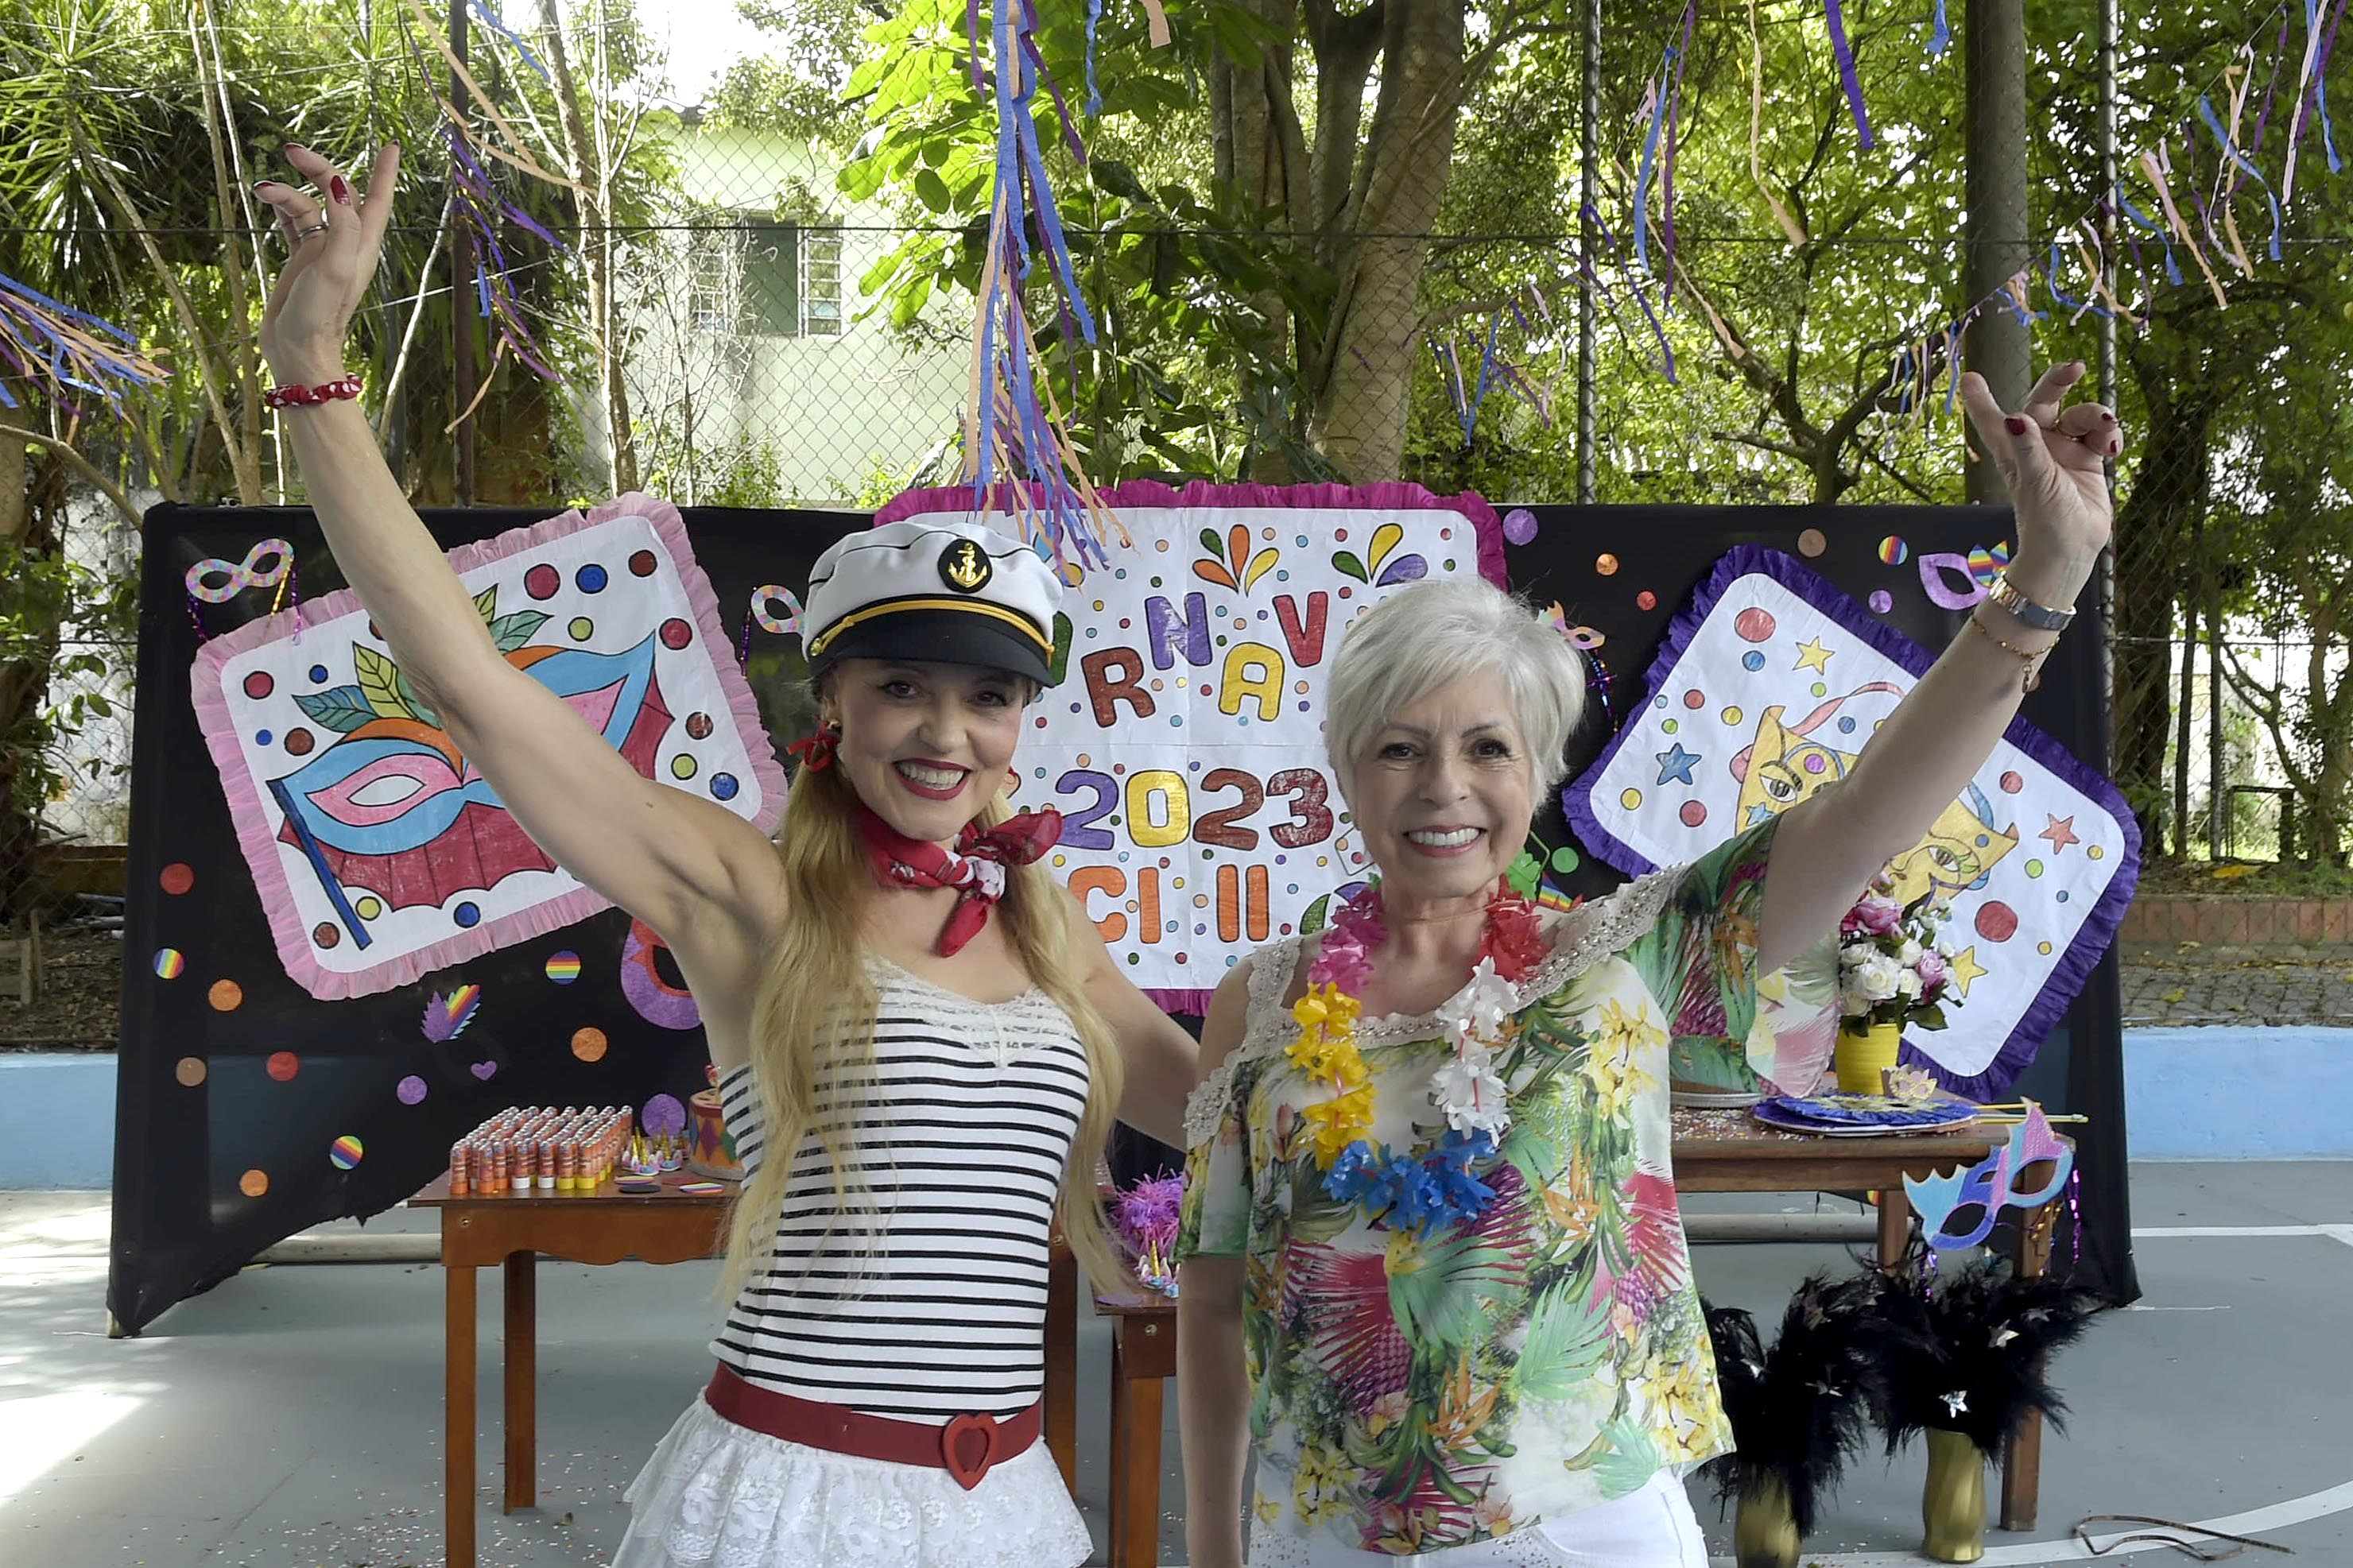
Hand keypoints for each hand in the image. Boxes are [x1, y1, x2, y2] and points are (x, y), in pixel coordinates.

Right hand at [253, 143, 400, 383]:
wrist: (297, 349)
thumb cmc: (320, 315)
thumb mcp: (333, 268)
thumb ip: (340, 226)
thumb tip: (339, 185)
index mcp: (362, 245)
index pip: (378, 200)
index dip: (385, 172)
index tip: (392, 145)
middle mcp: (346, 244)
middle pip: (337, 192)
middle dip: (317, 168)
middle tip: (291, 150)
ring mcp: (323, 250)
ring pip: (308, 204)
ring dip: (286, 192)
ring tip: (261, 190)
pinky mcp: (302, 259)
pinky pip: (292, 221)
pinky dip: (280, 206)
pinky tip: (264, 197)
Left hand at [1956, 361, 2118, 606]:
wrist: (2073, 549)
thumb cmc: (2044, 520)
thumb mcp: (2036, 480)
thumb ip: (2028, 447)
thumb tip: (2015, 416)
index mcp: (2013, 450)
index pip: (1994, 418)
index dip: (1982, 399)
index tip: (1971, 376)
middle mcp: (2037, 445)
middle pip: (2046, 401)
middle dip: (2060, 382)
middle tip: (2076, 367)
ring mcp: (2065, 451)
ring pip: (2081, 415)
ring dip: (2096, 415)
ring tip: (2106, 430)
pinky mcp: (2089, 459)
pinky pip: (2101, 433)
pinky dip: (2109, 434)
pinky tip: (2112, 448)